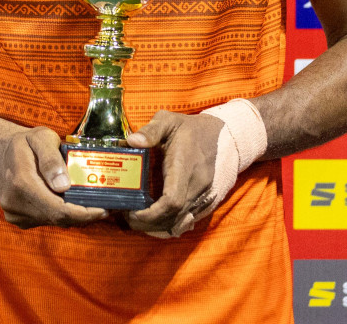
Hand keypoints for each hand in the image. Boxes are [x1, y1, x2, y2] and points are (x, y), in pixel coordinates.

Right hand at [0, 125, 107, 229]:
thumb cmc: (23, 142)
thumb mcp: (40, 138)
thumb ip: (52, 160)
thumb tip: (64, 186)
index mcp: (22, 182)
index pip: (58, 209)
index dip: (83, 214)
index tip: (104, 210)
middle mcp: (15, 203)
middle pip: (58, 219)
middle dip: (83, 215)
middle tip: (105, 206)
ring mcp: (14, 213)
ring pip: (52, 221)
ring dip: (73, 215)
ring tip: (91, 202)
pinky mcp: (16, 218)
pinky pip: (44, 220)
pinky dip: (59, 214)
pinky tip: (69, 202)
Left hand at [124, 110, 225, 236]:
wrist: (220, 135)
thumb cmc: (189, 129)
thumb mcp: (168, 120)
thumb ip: (150, 130)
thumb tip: (131, 141)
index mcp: (185, 166)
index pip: (172, 200)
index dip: (151, 213)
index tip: (132, 212)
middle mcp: (197, 184)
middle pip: (174, 217)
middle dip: (149, 223)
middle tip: (127, 217)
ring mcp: (204, 195)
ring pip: (181, 222)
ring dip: (158, 227)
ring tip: (137, 220)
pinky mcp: (206, 200)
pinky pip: (188, 220)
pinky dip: (170, 225)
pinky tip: (154, 221)